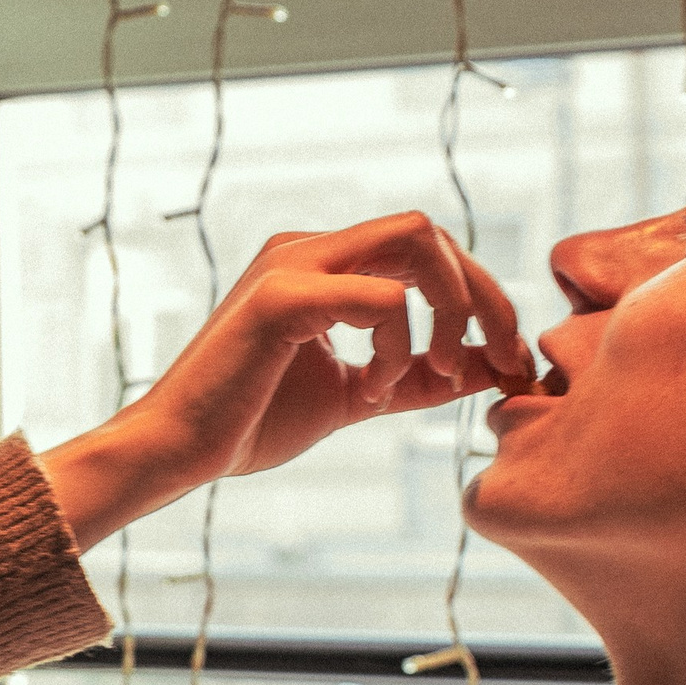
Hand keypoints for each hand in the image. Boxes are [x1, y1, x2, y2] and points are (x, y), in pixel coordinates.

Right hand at [41, 212, 531, 552]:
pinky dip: (397, 345)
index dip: (482, 297)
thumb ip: (419, 376)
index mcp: (324, 264)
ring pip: (416, 240)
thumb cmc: (251, 423)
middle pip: (433, 233)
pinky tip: (374, 389)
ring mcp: (293, 263)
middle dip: (483, 296)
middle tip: (500, 360)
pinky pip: (379, 295)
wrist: (178, 451)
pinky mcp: (280, 296)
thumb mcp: (359, 395)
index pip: (428, 250)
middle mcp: (309, 247)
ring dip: (447, 308)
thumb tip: (487, 366)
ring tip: (428, 372)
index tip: (507, 359)